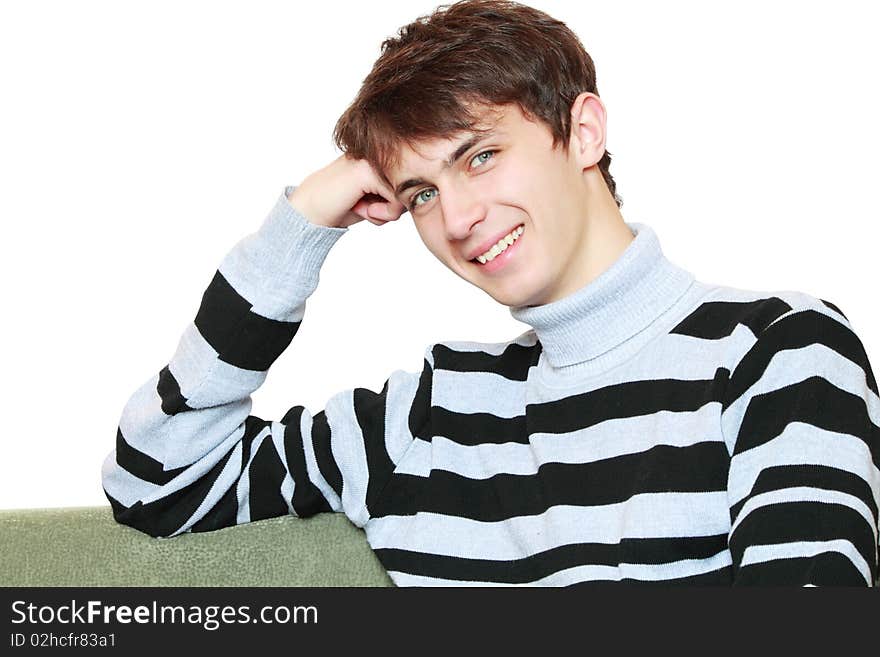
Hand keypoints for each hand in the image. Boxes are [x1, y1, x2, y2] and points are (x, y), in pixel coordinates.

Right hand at [286, 154, 407, 228]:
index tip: (376, 204)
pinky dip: (381, 214)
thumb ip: (404, 191)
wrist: (310, 209)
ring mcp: (375, 158)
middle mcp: (382, 151)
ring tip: (363, 205)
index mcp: (385, 154)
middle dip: (394, 208)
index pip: (416, 181)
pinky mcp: (370, 171)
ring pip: (407, 195)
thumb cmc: (344, 205)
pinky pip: (396, 200)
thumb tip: (434, 195)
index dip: (399, 203)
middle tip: (369, 207)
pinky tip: (360, 207)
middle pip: (414, 188)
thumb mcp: (381, 197)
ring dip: (386, 213)